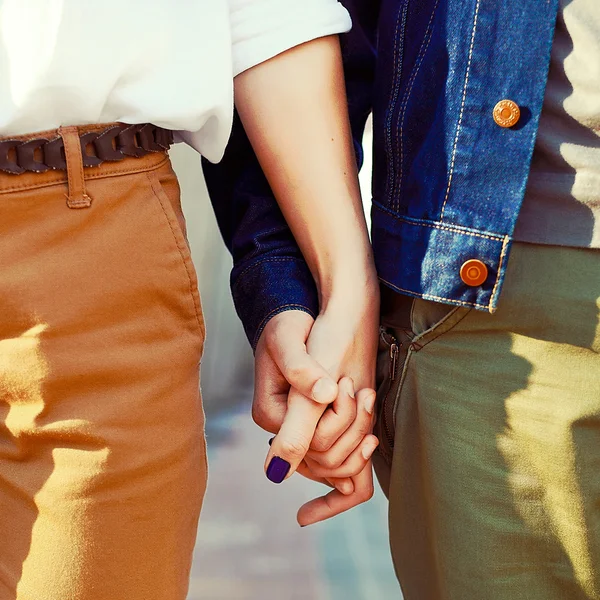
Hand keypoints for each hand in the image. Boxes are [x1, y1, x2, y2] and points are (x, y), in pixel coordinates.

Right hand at [255, 282, 378, 523]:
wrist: (297, 321)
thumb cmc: (287, 327)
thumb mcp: (288, 342)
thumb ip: (301, 373)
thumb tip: (324, 398)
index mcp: (269, 412)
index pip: (307, 442)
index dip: (337, 419)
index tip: (348, 386)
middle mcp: (282, 428)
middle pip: (323, 458)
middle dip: (351, 428)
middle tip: (364, 390)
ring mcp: (300, 430)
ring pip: (334, 462)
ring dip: (358, 433)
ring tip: (367, 395)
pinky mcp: (316, 426)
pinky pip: (339, 454)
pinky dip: (357, 443)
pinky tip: (369, 420)